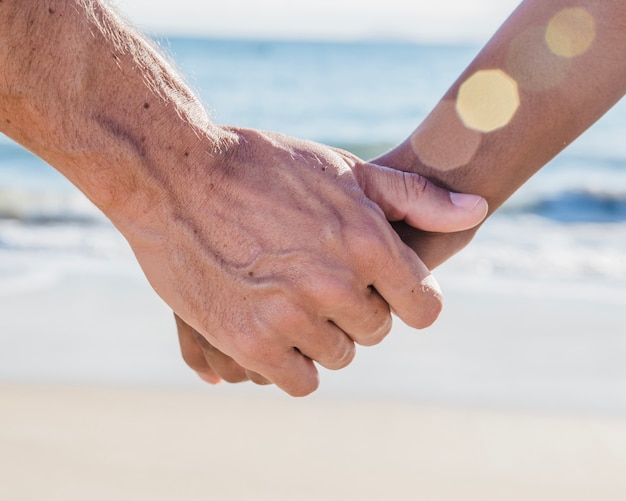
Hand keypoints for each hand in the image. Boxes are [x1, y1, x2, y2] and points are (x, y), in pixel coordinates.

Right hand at [170, 132, 486, 390]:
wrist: (175, 176)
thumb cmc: (262, 166)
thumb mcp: (342, 169)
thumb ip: (414, 198)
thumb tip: (478, 210)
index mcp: (367, 242)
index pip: (424, 306)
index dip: (408, 298)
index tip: (384, 288)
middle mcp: (336, 285)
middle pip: (376, 331)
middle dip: (357, 309)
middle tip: (321, 279)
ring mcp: (291, 318)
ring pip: (337, 356)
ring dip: (321, 334)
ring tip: (290, 297)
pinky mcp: (249, 342)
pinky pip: (299, 381)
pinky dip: (293, 363)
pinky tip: (276, 328)